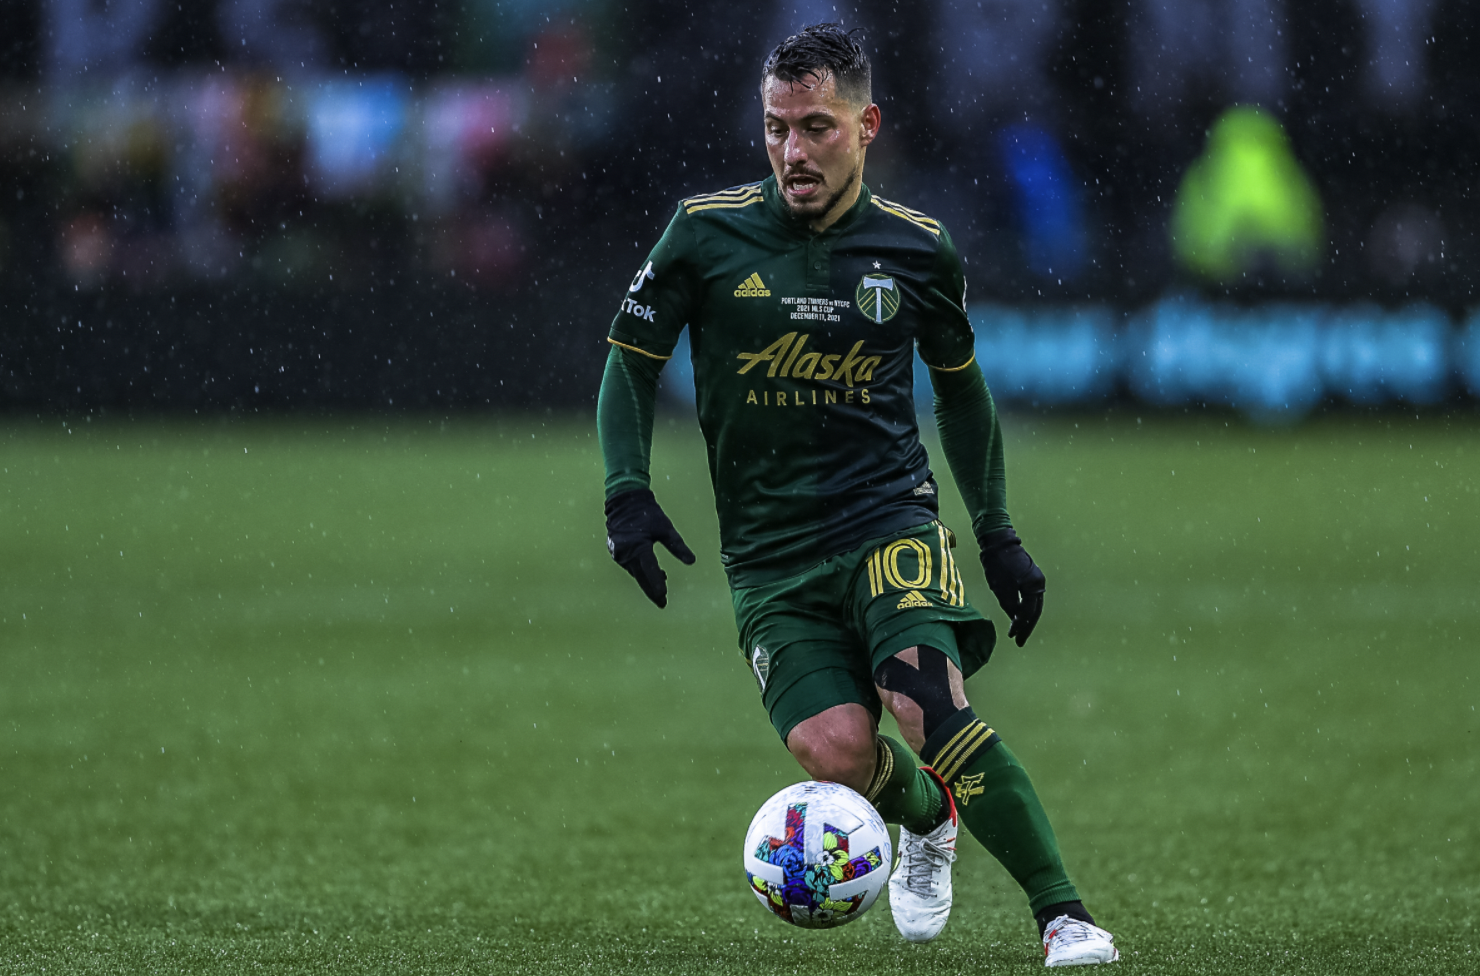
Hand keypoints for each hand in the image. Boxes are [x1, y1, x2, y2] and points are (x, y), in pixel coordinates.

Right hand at [604, 489, 695, 607]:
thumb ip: (677, 546)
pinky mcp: (617, 553)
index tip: (663, 597)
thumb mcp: (665, 528)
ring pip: (636, 573)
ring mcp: (619, 554)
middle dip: (652, 591)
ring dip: (648, 580)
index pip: (649, 570)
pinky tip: (652, 573)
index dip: (657, 585)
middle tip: (663, 603)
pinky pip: (631, 567)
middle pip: (641, 577)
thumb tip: (692, 561)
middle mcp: (626, 553)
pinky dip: (641, 572)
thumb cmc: (648, 514)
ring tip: (662, 586)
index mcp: (638, 546)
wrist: (625, 502)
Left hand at [977, 527, 1044, 645]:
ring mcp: (1036, 579)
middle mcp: (1039, 583)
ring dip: (1027, 618)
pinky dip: (1026, 608)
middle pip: (1035, 611)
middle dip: (1026, 626)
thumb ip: (1011, 606)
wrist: (998, 543)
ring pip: (1033, 605)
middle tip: (1019, 640)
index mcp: (1034, 586)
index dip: (1021, 627)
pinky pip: (1030, 597)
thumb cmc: (998, 565)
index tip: (1013, 637)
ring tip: (1019, 632)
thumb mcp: (1001, 589)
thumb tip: (1016, 620)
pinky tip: (1019, 616)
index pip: (1029, 613)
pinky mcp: (1031, 576)